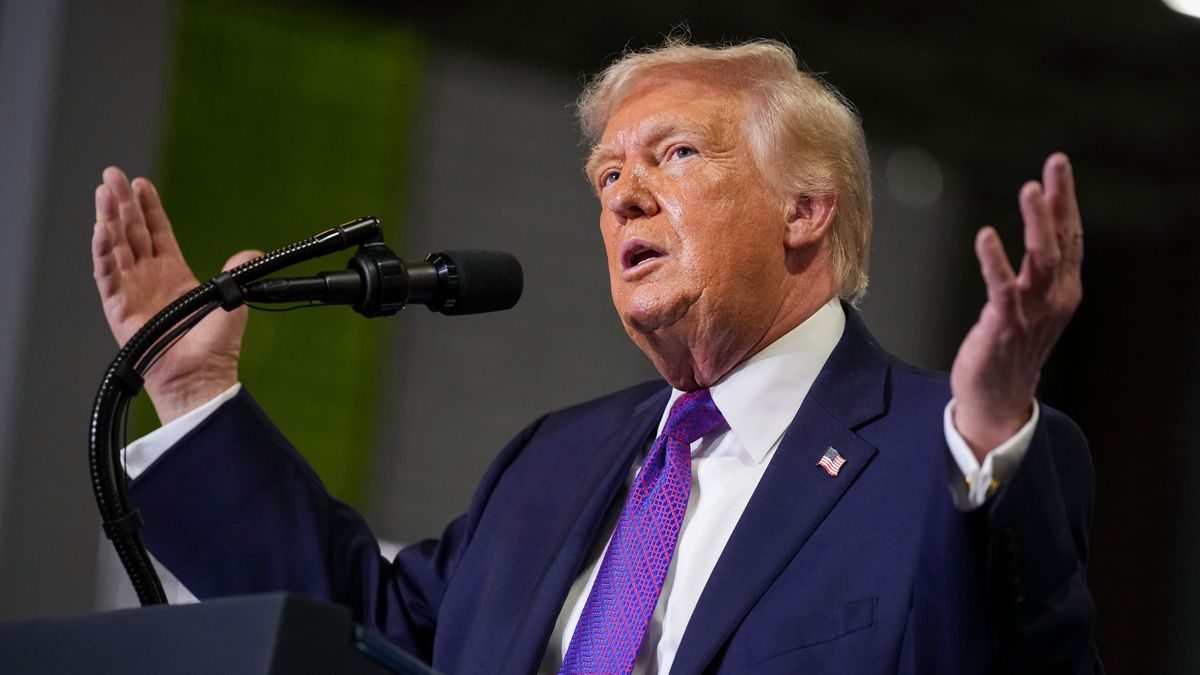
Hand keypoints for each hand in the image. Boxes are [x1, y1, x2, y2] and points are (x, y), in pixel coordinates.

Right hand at [92, 166, 259, 424]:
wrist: (201, 375)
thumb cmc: (215, 346)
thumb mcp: (234, 299)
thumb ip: (238, 272)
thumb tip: (252, 252)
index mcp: (174, 274)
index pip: (157, 232)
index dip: (148, 208)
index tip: (140, 183)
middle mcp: (149, 279)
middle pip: (132, 232)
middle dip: (122, 203)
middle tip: (113, 174)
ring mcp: (132, 292)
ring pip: (115, 247)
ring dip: (108, 219)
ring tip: (103, 192)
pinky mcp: (119, 309)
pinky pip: (107, 276)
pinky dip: (102, 253)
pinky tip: (100, 231)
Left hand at [950, 153, 1082, 460]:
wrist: (997, 399)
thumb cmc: (1010, 349)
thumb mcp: (1032, 304)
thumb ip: (1038, 270)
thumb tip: (1042, 231)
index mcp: (1063, 290)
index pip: (1070, 237)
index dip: (1066, 200)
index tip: (1059, 166)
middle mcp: (1054, 299)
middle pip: (1061, 241)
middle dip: (1058, 201)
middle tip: (1054, 166)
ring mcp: (1032, 314)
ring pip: (1040, 261)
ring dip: (1036, 223)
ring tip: (1030, 190)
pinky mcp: (1005, 327)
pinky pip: (1002, 288)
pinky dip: (995, 261)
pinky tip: (986, 235)